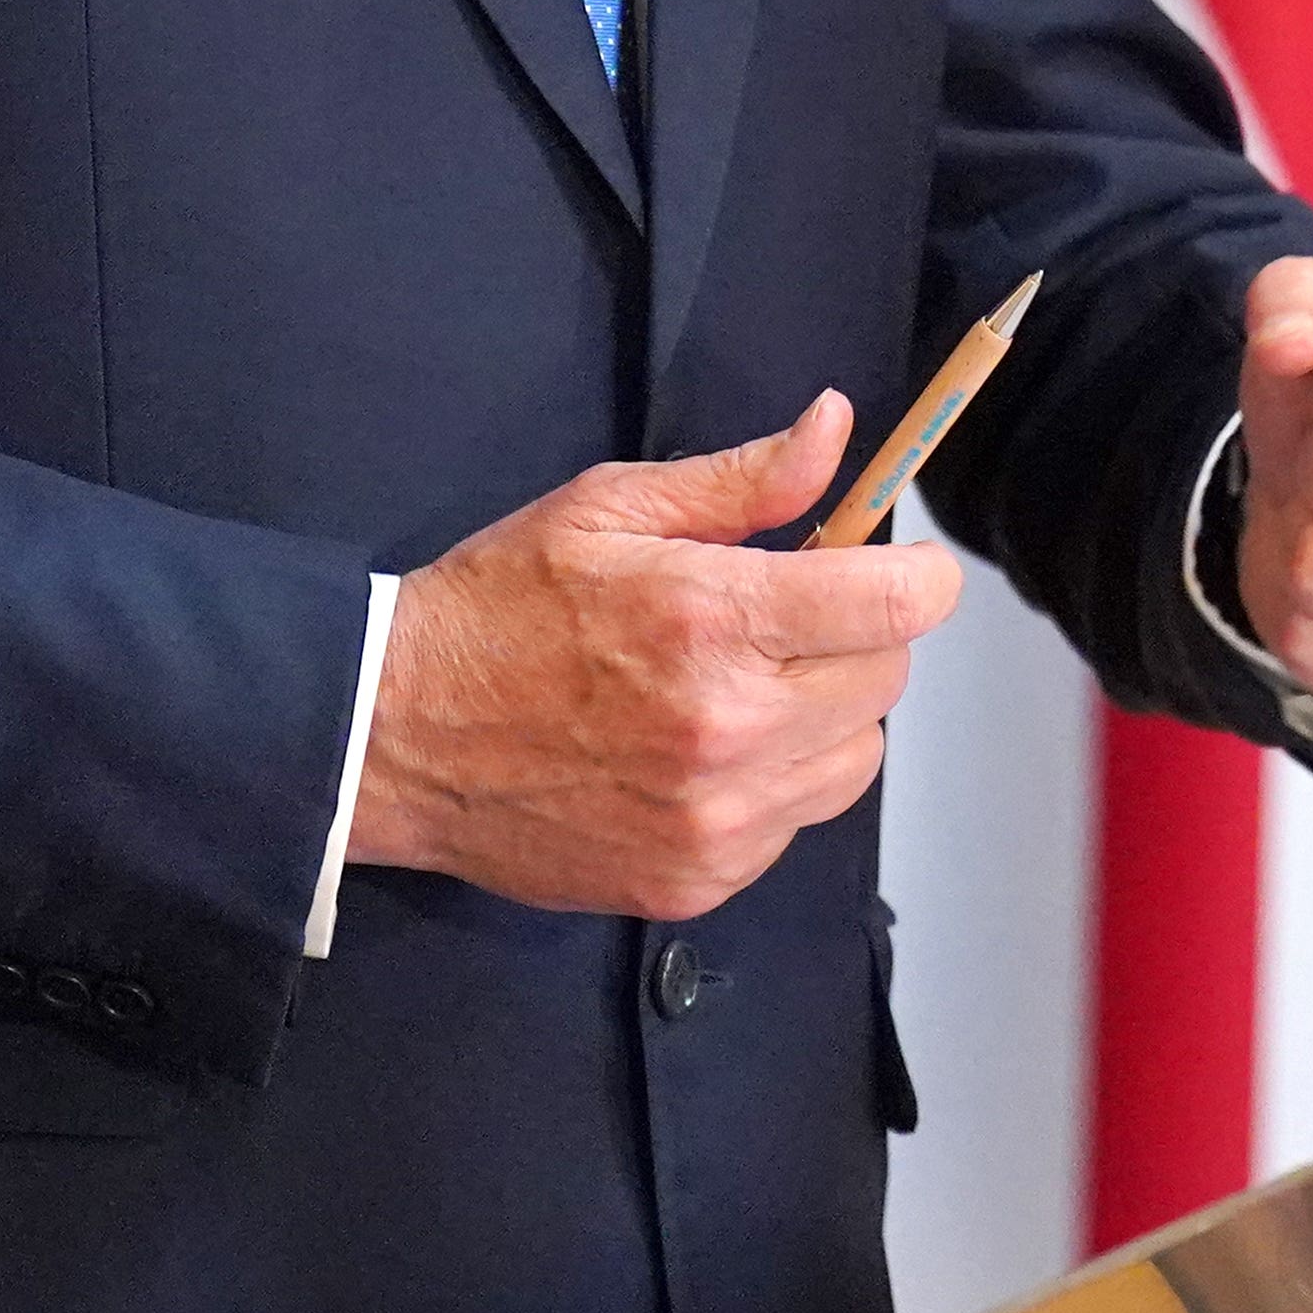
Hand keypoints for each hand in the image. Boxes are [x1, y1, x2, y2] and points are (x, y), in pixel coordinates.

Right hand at [347, 392, 964, 919]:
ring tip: (746, 689)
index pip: (895, 605)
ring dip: (826, 718)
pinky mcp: (694, 882)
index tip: (900, 566)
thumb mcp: (612, 508)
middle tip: (789, 620)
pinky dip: (772, 788)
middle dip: (858, 637)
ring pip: (853, 760)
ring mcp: (714, 819)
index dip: (917, 576)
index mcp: (711, 619)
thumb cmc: (500, 607)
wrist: (395, 736)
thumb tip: (839, 429)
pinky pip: (792, 827)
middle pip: (887, 681)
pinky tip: (703, 756)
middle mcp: (727, 728)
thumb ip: (744, 480)